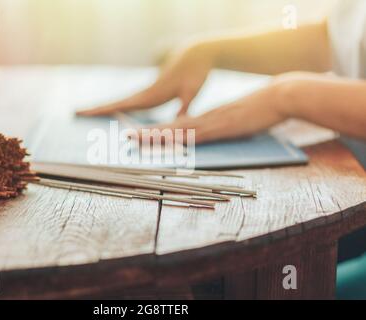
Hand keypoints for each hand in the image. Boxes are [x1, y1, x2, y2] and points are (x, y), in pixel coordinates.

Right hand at [76, 43, 213, 117]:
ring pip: (120, 102)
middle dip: (96, 109)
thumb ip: (185, 108)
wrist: (195, 55)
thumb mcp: (192, 91)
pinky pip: (129, 102)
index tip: (86, 112)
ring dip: (104, 108)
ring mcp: (146, 92)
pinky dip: (117, 107)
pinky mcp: (150, 92)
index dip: (103, 109)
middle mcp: (144, 93)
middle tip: (75, 113)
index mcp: (150, 94)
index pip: (121, 104)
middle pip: (115, 103)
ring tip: (86, 113)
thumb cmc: (195, 73)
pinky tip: (113, 112)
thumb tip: (179, 123)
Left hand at [131, 80, 287, 144]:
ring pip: (178, 130)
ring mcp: (213, 122)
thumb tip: (218, 136)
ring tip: (135, 137)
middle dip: (148, 133)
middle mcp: (206, 119)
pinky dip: (179, 138)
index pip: (178, 126)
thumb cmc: (262, 110)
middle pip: (172, 127)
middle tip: (127, 135)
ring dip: (156, 135)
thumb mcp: (238, 122)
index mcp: (208, 118)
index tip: (142, 134)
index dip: (159, 130)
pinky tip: (165, 140)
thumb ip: (225, 129)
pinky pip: (195, 134)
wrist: (278, 96)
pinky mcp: (222, 126)